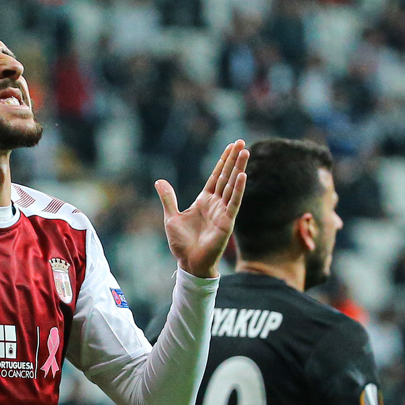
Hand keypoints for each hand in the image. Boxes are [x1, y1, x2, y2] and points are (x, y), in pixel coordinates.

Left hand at [156, 139, 247, 277]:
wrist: (189, 262)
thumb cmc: (182, 243)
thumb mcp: (171, 217)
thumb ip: (168, 198)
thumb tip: (159, 181)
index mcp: (204, 201)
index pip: (216, 176)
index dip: (222, 161)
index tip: (231, 146)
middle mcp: (216, 204)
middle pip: (226, 176)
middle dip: (233, 159)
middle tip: (242, 142)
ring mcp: (223, 212)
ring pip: (232, 186)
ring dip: (238, 168)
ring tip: (245, 152)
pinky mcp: (227, 222)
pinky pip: (234, 203)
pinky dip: (238, 189)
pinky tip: (243, 175)